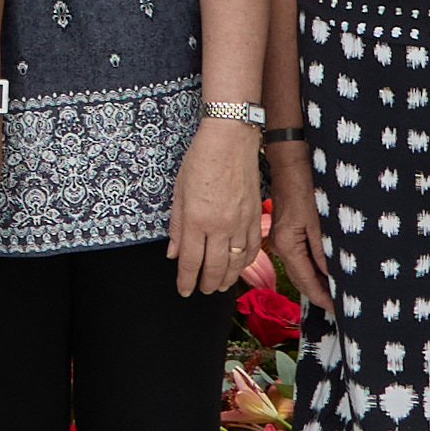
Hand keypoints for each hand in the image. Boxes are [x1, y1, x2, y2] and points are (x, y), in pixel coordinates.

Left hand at [167, 121, 264, 296]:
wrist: (231, 139)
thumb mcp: (179, 191)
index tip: (183, 290)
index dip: (186, 280)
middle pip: (214, 268)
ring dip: (226, 279)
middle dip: (205, 284)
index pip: (190, 261)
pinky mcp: (255, 217)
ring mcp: (240, 223)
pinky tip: (238, 267)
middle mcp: (220, 226)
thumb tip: (174, 253)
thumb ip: (177, 225)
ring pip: (236, 263)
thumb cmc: (201, 160)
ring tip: (218, 286)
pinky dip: (245, 263)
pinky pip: (251, 249)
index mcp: (196, 220)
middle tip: (200, 290)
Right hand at [260, 145, 327, 308]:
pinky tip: (329, 267)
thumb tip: (333, 277)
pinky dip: (315, 264)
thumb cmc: (305, 183)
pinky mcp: (288, 228)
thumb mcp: (320, 221)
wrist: (291, 157)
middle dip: (321, 293)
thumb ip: (324, 251)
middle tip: (343, 305)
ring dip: (319, 279)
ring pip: (302, 267)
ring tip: (339, 290)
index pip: (305, 282)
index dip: (322, 298)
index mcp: (286, 245)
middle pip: (302, 278)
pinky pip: (302, 254)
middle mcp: (280, 245)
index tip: (339, 310)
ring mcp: (282, 237)